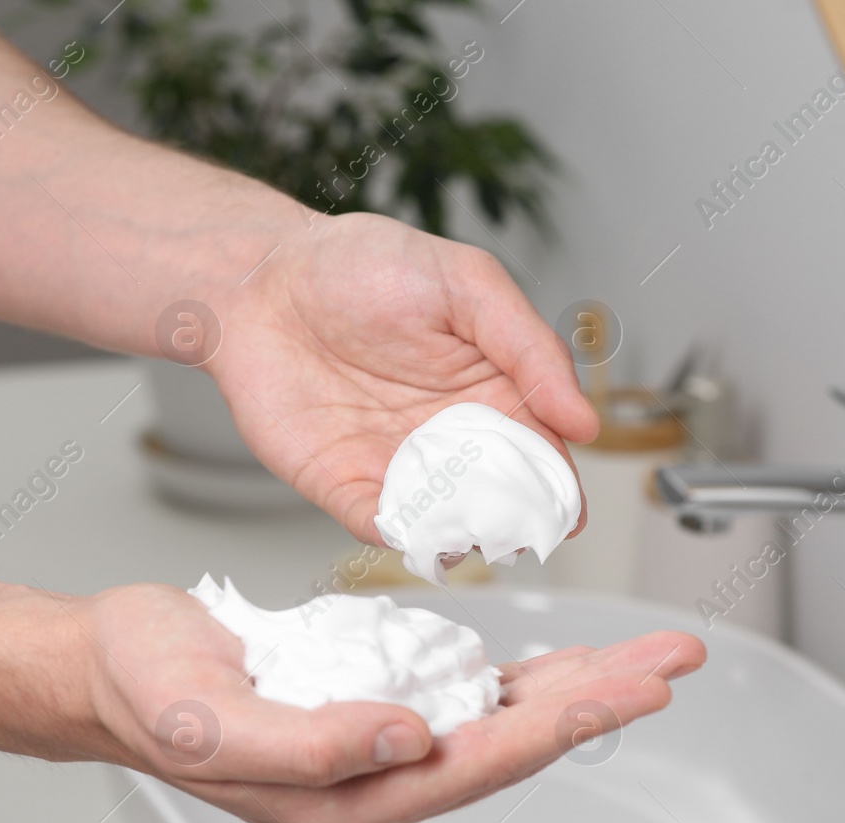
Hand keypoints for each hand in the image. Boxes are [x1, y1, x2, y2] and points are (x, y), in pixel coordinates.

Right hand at [77, 583, 704, 822]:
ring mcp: (376, 750)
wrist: (106, 670)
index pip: (479, 763)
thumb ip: (311, 745)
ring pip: (498, 723)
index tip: (627, 688)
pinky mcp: (370, 712)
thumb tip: (408, 739)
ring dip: (573, 688)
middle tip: (670, 663)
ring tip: (639, 658)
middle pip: (511, 744)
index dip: (562, 724)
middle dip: (597, 701)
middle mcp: (374, 781)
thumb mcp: (212, 722)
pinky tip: (555, 666)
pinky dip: (518, 680)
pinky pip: (462, 702)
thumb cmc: (146, 693)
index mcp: (345, 797)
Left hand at [208, 212, 598, 543]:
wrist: (263, 276)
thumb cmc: (361, 264)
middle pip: (498, 501)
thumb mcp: (469, 284)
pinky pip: (377, 524)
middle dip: (514, 525)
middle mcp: (448, 436)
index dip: (558, 487)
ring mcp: (396, 464)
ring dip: (459, 537)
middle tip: (520, 532)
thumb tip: (581, 421)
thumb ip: (530, 347)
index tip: (567, 510)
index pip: (541, 453)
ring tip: (467, 532)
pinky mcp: (341, 482)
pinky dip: (396, 535)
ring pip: (443, 523)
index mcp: (491, 390)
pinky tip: (408, 528)